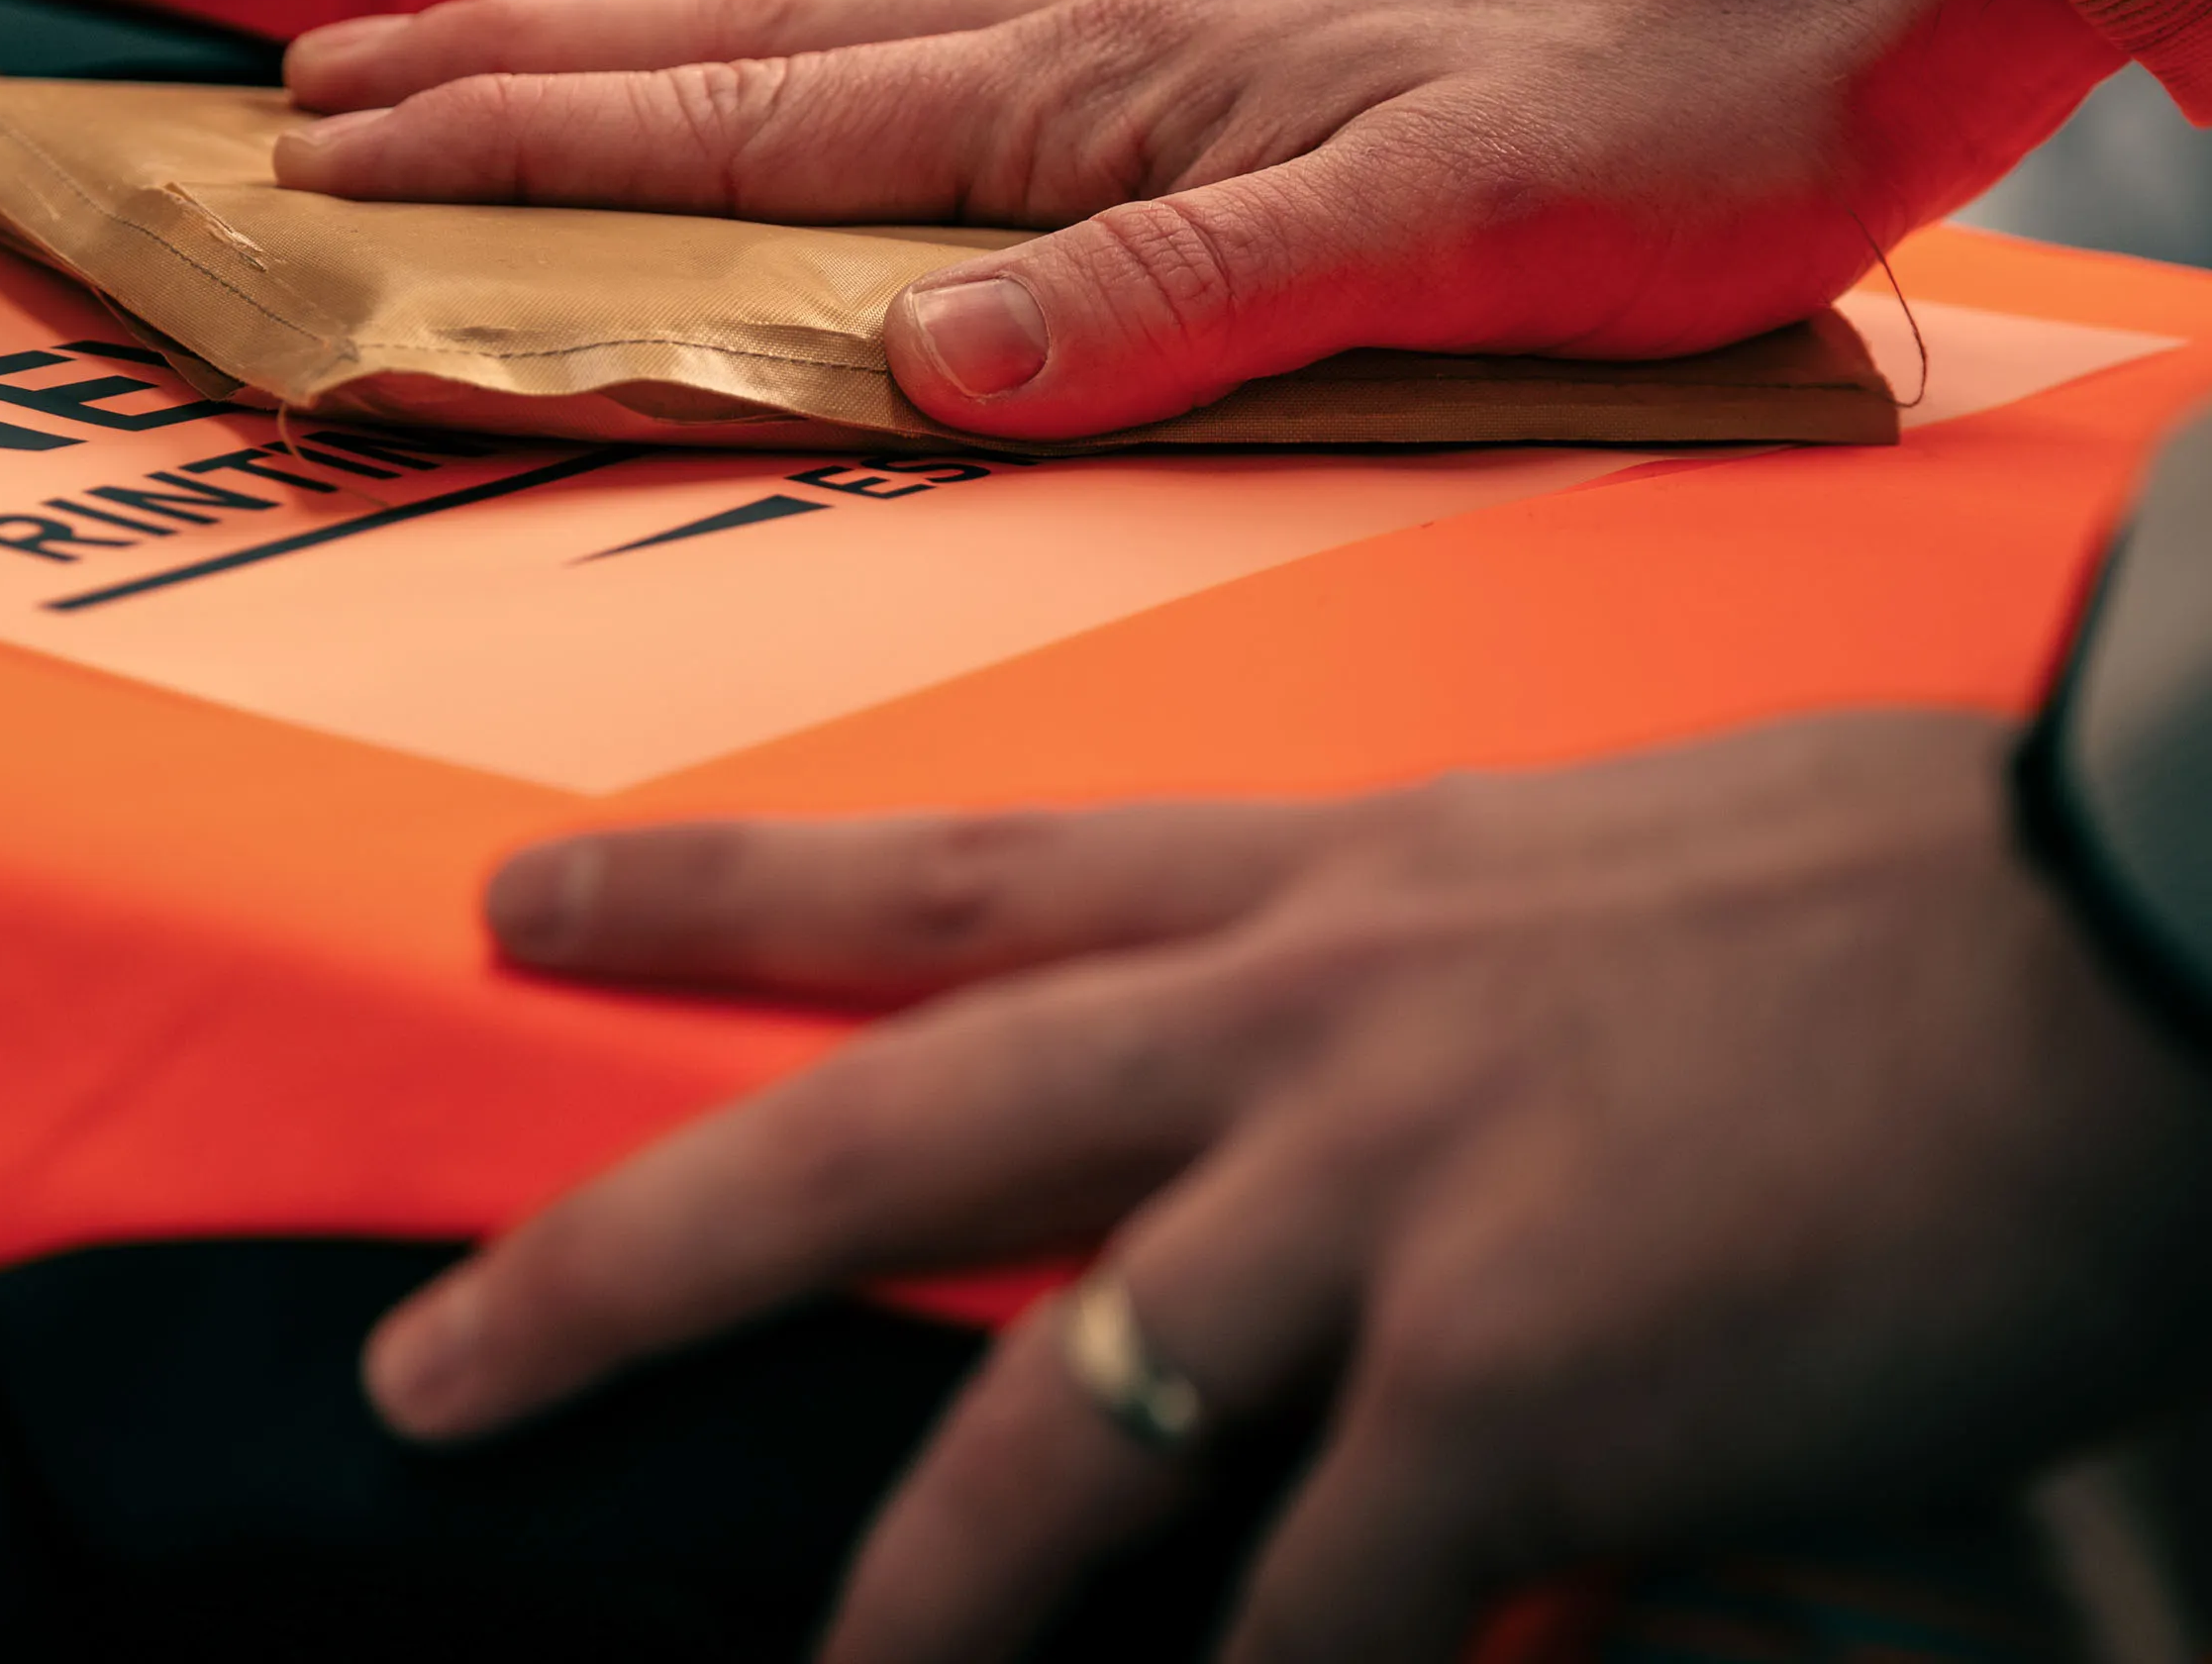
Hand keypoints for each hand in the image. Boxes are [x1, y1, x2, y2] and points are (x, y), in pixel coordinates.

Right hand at [276, 0, 2115, 439]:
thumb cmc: (1663, 112)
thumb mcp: (1439, 237)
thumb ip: (1178, 299)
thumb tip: (927, 362)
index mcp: (1086, 91)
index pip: (739, 122)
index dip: (525, 146)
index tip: (342, 158)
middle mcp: (1069, 45)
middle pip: (715, 47)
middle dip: (497, 71)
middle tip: (310, 89)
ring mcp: (1115, 41)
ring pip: (792, 33)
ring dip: (604, 51)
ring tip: (461, 64)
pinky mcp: (1179, 60)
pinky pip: (900, 55)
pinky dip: (763, 62)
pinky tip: (757, 88)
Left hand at [363, 714, 2211, 1662]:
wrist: (2122, 915)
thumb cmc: (1890, 904)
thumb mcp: (1574, 890)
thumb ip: (1409, 1005)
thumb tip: (1322, 1138)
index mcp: (1303, 891)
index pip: (937, 880)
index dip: (707, 896)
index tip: (513, 903)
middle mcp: (1290, 1024)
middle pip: (874, 1133)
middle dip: (624, 1258)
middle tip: (428, 1367)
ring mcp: (1385, 1198)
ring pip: (1048, 1429)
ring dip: (915, 1606)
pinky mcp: (1516, 1376)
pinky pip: (1322, 1607)